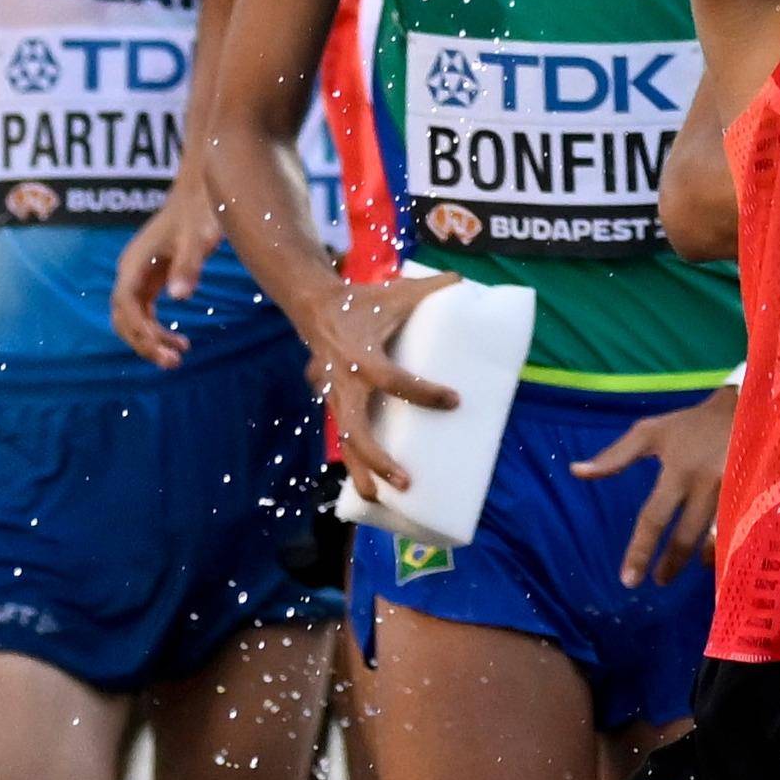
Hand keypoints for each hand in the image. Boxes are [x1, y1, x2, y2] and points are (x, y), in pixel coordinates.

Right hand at [104, 169, 227, 370]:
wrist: (202, 187)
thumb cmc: (201, 210)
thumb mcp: (199, 239)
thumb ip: (189, 266)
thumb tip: (180, 296)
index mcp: (135, 263)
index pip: (126, 306)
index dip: (141, 333)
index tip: (165, 350)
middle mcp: (131, 270)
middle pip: (124, 317)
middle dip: (144, 342)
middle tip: (174, 362)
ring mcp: (140, 273)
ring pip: (133, 317)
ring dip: (150, 339)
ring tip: (178, 356)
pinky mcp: (153, 275)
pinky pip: (146, 311)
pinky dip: (157, 329)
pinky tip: (179, 340)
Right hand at [302, 272, 459, 503]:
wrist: (314, 307)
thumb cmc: (363, 301)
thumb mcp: (395, 292)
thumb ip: (431, 288)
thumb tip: (465, 281)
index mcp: (360, 354)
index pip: (392, 379)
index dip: (423, 392)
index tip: (454, 400)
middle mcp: (344, 381)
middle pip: (355, 429)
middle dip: (378, 458)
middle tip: (405, 480)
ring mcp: (335, 396)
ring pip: (344, 441)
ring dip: (360, 470)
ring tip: (379, 498)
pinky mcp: (334, 403)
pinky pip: (343, 437)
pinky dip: (354, 462)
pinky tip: (367, 488)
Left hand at [578, 387, 734, 588]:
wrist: (746, 407)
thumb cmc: (692, 424)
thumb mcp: (651, 433)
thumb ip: (615, 456)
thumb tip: (576, 472)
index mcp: (678, 471)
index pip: (654, 518)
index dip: (640, 550)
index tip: (629, 579)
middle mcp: (707, 485)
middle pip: (686, 536)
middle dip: (671, 563)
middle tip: (659, 580)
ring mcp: (735, 492)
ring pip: (717, 538)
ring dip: (702, 559)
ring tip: (689, 569)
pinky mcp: (755, 495)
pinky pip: (740, 530)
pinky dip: (728, 546)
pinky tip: (720, 555)